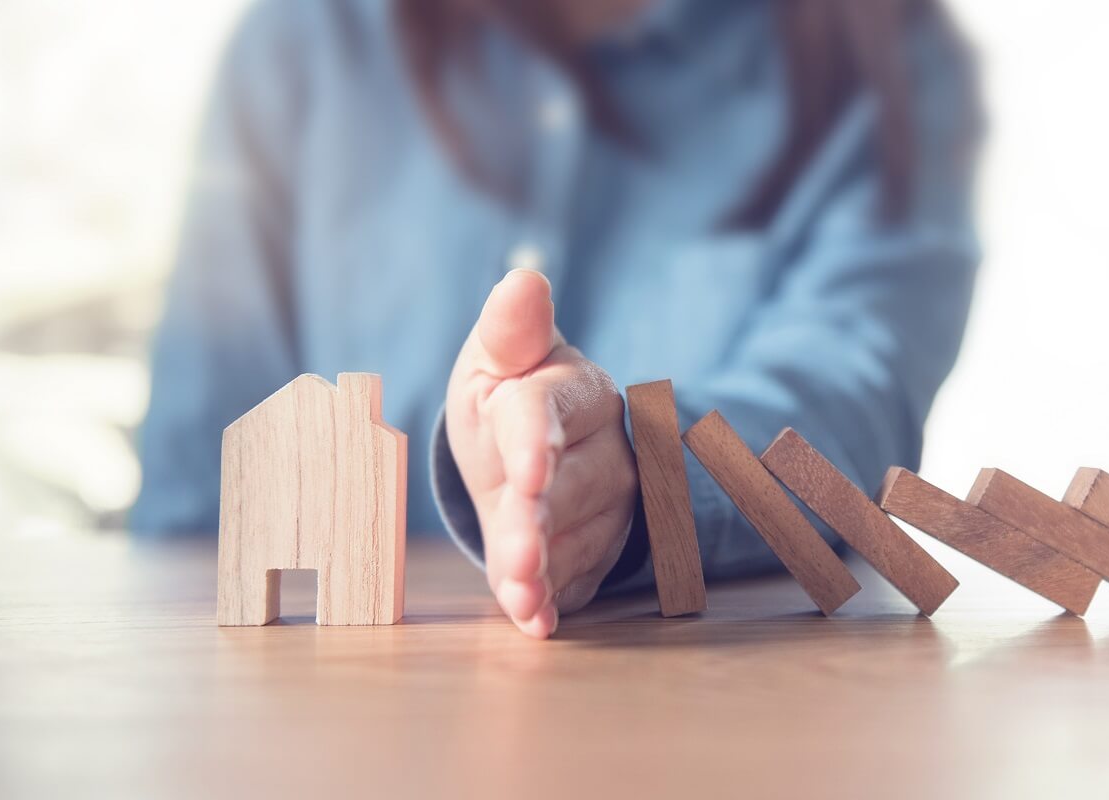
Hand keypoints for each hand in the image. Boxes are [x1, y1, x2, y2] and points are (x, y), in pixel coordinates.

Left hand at [446, 269, 637, 637]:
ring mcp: (612, 502)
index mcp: (573, 387)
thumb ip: (510, 330)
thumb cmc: (507, 394)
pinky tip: (535, 619)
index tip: (527, 476)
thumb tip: (523, 280)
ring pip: (579, 539)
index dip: (538, 445)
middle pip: (568, 488)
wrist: (534, 448)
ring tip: (518, 595)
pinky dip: (554, 601)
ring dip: (544, 571)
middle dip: (537, 526)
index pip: (550, 413)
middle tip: (518, 563)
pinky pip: (581, 578)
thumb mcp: (496, 360)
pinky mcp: (601, 549)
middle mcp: (607, 445)